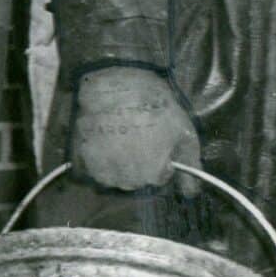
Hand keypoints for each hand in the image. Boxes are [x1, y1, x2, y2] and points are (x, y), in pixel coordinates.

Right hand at [69, 64, 201, 190]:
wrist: (119, 82)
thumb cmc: (156, 105)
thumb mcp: (184, 132)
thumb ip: (190, 166)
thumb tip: (191, 194)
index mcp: (152, 174)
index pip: (160, 176)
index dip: (162, 156)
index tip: (159, 138)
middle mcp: (126, 179)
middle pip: (138, 179)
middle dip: (142, 162)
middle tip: (141, 135)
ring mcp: (103, 170)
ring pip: (116, 175)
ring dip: (120, 161)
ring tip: (124, 134)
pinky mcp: (85, 158)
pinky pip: (96, 168)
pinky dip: (102, 157)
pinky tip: (108, 137)